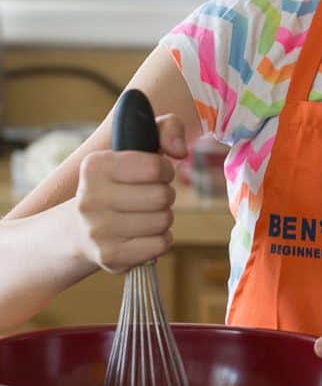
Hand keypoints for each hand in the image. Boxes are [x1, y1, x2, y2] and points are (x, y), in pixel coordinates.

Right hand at [74, 114, 187, 272]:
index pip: (154, 167)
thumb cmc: (119, 182)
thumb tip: (179, 150)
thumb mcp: (137, 145)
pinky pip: (160, 245)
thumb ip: (167, 129)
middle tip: (150, 196)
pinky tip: (144, 234)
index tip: (155, 173)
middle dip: (164, 195)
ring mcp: (98, 231)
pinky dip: (160, 239)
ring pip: (163, 221)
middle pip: (162, 196)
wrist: (79, 229)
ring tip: (145, 214)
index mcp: (94, 166)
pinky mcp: (110, 256)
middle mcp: (89, 199)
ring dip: (162, 217)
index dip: (164, 170)